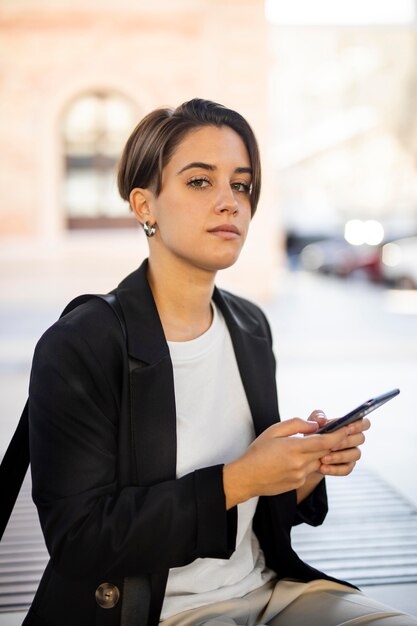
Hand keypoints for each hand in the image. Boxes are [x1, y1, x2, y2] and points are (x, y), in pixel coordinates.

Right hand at [223, 417, 352, 508]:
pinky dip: (308, 462)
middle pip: (326, 452)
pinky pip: (310, 471)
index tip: (348, 428)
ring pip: (318, 461)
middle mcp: (300, 464)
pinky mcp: (298, 483)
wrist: (246, 477)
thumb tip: (315, 425)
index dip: (339, 435)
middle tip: (341, 432)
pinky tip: (294, 459)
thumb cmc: (258, 452)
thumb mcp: (274, 431)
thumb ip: (296, 424)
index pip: (324, 441)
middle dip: (334, 442)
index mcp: (294, 448)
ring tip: (308, 444)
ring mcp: (300, 476)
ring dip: (319, 453)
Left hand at [308, 410, 370, 476]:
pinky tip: (322, 468)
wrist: (308, 453)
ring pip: (355, 454)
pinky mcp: (347, 467)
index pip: (364, 423)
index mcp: (349, 426)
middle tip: (331, 445)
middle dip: (346, 441)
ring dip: (339, 456)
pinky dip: (334, 469)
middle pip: (360, 438)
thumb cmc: (314, 434)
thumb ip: (317, 417)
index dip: (360, 425)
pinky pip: (347, 469)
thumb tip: (322, 419)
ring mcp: (352, 454)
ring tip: (323, 458)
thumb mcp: (313, 423)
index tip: (347, 427)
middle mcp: (354, 439)